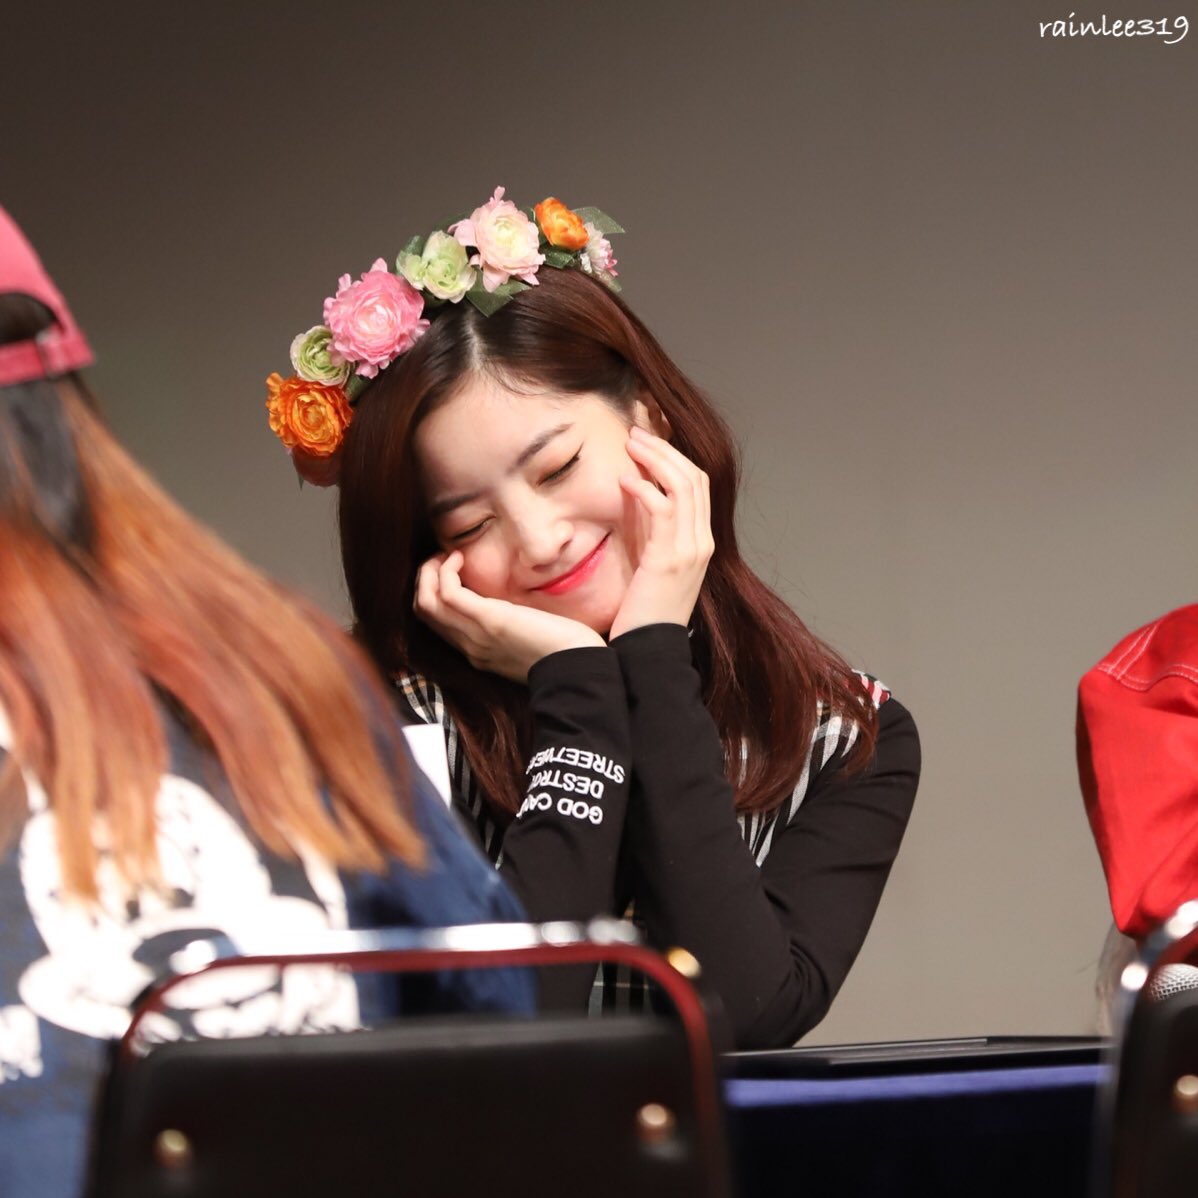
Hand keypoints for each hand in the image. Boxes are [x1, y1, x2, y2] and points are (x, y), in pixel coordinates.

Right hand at [414, 551, 604, 681]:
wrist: (579, 669)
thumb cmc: (565, 653)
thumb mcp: (529, 642)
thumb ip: (512, 629)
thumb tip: (515, 608)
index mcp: (478, 652)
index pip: (436, 623)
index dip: (433, 591)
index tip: (451, 570)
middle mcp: (469, 647)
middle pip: (423, 611)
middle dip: (425, 578)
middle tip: (443, 558)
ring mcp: (476, 635)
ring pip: (426, 602)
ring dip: (430, 571)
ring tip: (449, 555)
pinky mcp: (489, 620)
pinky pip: (447, 593)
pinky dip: (446, 571)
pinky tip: (460, 558)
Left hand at [608, 427, 713, 639]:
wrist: (647, 652)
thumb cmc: (640, 612)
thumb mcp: (647, 562)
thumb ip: (647, 530)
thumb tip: (632, 491)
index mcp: (699, 541)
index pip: (696, 484)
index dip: (673, 455)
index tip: (646, 437)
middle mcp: (702, 541)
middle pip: (694, 476)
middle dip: (665, 447)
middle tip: (636, 429)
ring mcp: (692, 549)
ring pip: (684, 484)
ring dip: (656, 458)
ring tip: (630, 443)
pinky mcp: (672, 558)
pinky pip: (665, 508)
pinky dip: (646, 488)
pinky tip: (624, 480)